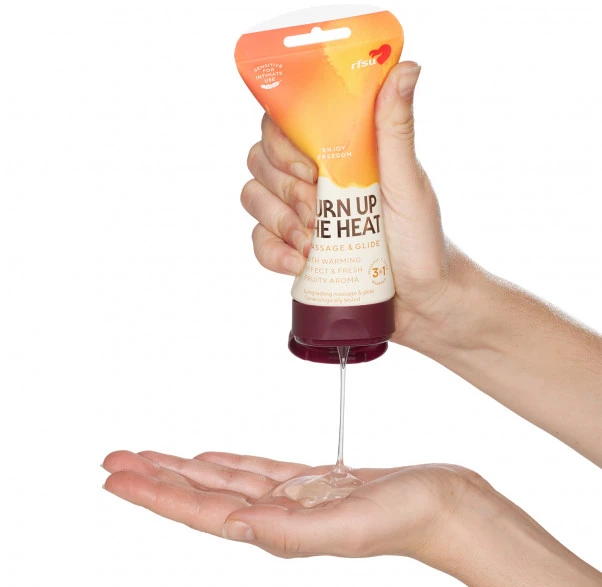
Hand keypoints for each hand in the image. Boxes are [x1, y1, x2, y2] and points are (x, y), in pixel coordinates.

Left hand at [102, 450, 601, 586]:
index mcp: (280, 529)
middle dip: (158, 478)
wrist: (454, 506)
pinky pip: (261, 470)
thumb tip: (239, 526)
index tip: (117, 477)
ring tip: (152, 456)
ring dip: (187, 469)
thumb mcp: (350, 524)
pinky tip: (212, 458)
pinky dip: (231, 463)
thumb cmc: (412, 518)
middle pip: (204, 495)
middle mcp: (280, 516)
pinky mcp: (317, 481)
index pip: (202, 511)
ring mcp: (297, 497)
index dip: (157, 494)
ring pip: (227, 480)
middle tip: (115, 459)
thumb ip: (293, 530)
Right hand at [241, 61, 464, 343]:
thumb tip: (405, 67)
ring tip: (314, 244)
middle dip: (285, 189)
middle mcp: (312, 180)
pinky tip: (300, 264)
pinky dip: (273, 253)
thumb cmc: (422, 240)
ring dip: (279, 222)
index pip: (285, 124)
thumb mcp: (408, 182)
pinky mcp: (293, 252)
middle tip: (319, 212)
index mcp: (338, 154)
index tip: (310, 168)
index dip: (284, 141)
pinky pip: (258, 243)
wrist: (423, 303)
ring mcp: (299, 217)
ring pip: (253, 199)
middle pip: (260, 161)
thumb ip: (396, 128)